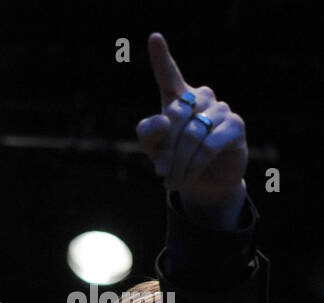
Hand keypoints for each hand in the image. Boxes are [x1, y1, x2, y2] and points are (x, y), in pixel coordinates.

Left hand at [134, 33, 246, 224]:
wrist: (203, 183)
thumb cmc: (176, 159)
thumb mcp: (154, 149)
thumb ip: (149, 134)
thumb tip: (162, 121)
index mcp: (178, 98)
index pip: (168, 75)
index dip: (161, 57)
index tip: (154, 37)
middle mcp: (201, 97)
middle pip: (175, 116)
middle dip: (164, 148)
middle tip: (159, 171)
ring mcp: (221, 109)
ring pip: (191, 134)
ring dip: (178, 162)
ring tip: (171, 179)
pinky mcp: (235, 126)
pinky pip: (209, 145)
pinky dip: (195, 164)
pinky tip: (189, 176)